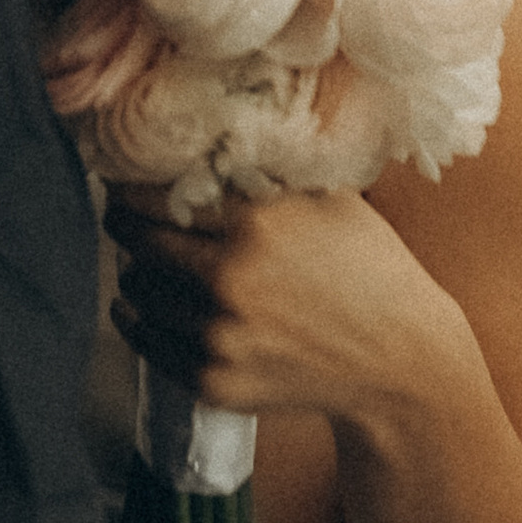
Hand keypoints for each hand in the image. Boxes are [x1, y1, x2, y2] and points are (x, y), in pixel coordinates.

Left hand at [104, 189, 460, 427]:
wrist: (400, 362)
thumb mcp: (329, 200)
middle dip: (126, 225)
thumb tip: (208, 139)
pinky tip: (139, 306)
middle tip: (122, 215)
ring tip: (146, 261)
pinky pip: (149, 346)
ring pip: (139, 295)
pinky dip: (138, 322)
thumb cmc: (370, 270)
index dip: (130, 186)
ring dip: (137, 274)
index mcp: (256, 226)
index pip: (156, 197)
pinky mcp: (215, 383)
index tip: (121, 180)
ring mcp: (220, 339)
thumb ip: (268, 173)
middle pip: (140, 244)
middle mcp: (230, 283)